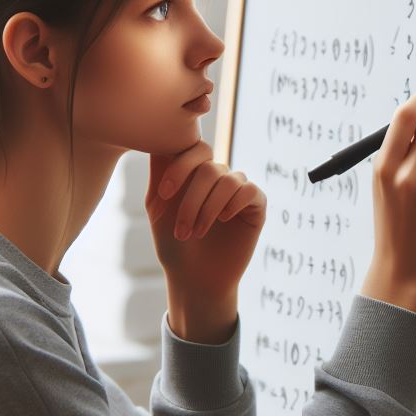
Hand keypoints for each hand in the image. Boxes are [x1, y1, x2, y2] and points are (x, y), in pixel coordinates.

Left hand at [145, 140, 265, 303]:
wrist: (195, 279)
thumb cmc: (174, 245)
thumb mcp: (159, 206)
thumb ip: (160, 172)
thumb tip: (158, 136)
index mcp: (194, 172)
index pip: (193, 148)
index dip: (178, 168)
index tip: (162, 196)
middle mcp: (218, 177)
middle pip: (208, 167)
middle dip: (190, 199)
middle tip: (180, 229)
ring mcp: (238, 190)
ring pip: (227, 179)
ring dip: (207, 208)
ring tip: (196, 233)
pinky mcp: (257, 206)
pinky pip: (249, 190)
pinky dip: (233, 203)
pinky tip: (223, 220)